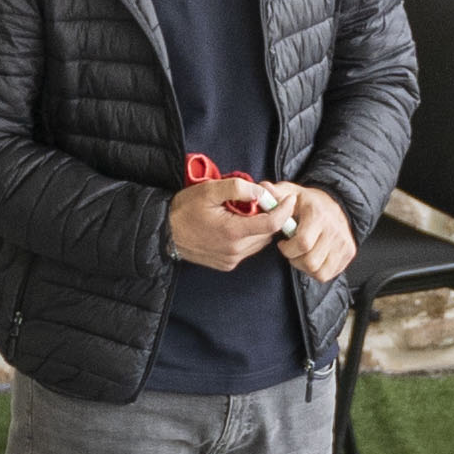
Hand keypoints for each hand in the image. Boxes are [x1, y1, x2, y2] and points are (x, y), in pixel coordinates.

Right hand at [169, 168, 285, 269]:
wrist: (163, 232)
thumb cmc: (184, 209)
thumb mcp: (209, 190)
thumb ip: (237, 188)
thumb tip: (261, 192)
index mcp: (233, 232)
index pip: (271, 224)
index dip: (285, 210)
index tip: (290, 199)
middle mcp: (235, 250)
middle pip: (267, 234)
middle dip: (269, 217)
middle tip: (258, 201)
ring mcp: (231, 260)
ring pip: (259, 242)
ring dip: (258, 227)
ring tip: (242, 213)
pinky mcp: (227, 264)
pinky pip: (247, 249)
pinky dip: (248, 237)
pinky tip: (234, 225)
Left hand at [278, 185, 358, 284]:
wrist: (335, 202)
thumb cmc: (307, 202)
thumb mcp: (290, 192)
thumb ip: (276, 194)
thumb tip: (263, 188)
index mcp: (318, 216)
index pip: (302, 243)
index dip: (288, 249)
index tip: (282, 243)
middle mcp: (334, 230)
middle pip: (311, 262)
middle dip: (295, 260)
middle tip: (291, 251)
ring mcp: (344, 243)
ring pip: (320, 272)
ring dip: (306, 268)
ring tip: (302, 255)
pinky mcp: (349, 253)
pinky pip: (329, 274)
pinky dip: (317, 271)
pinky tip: (313, 258)